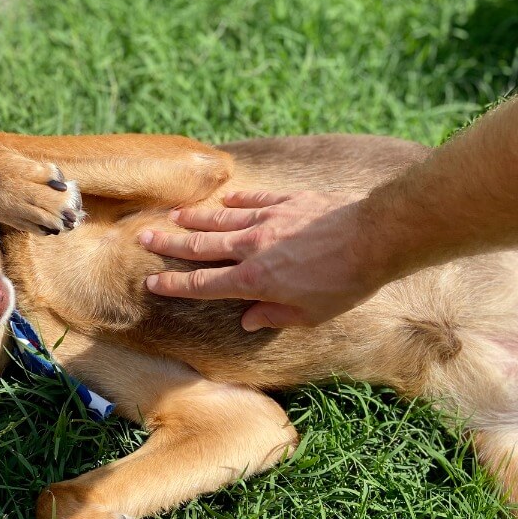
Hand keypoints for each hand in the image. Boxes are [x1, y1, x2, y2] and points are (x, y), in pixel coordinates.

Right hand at [138, 190, 388, 330]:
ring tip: (173, 216)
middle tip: (144, 237)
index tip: (152, 283)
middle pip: (201, 246)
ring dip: (195, 219)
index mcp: (255, 280)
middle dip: (170, 244)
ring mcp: (268, 220)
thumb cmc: (344, 283)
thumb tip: (248, 320)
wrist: (373, 239)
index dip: (176, 285)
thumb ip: (274, 316)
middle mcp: (253, 247)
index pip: (204, 284)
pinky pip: (255, 199)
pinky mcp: (288, 202)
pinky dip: (237, 200)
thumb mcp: (309, 315)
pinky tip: (226, 200)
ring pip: (221, 219)